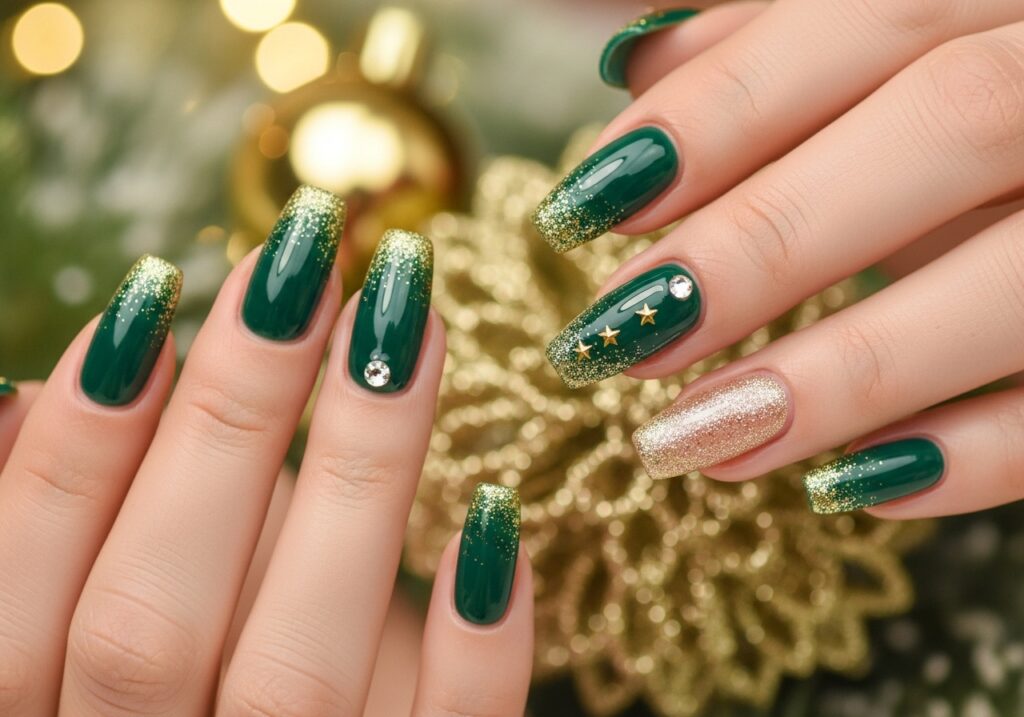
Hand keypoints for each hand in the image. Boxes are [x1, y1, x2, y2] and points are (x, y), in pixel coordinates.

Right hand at [0, 186, 531, 715]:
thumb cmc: (181, 684)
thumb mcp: (93, 623)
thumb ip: (72, 540)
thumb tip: (28, 393)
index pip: (19, 601)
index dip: (75, 449)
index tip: (154, 296)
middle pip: (149, 623)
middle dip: (224, 424)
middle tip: (305, 266)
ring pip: (294, 672)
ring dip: (356, 479)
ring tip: (406, 324)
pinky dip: (475, 649)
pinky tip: (495, 517)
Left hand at [534, 1, 1023, 516]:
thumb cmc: (981, 98)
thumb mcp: (899, 45)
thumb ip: (778, 44)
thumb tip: (635, 69)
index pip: (871, 17)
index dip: (720, 113)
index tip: (588, 208)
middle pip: (949, 125)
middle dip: (763, 240)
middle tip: (617, 336)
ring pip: (1022, 275)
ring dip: (845, 373)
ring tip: (692, 439)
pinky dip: (977, 457)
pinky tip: (847, 489)